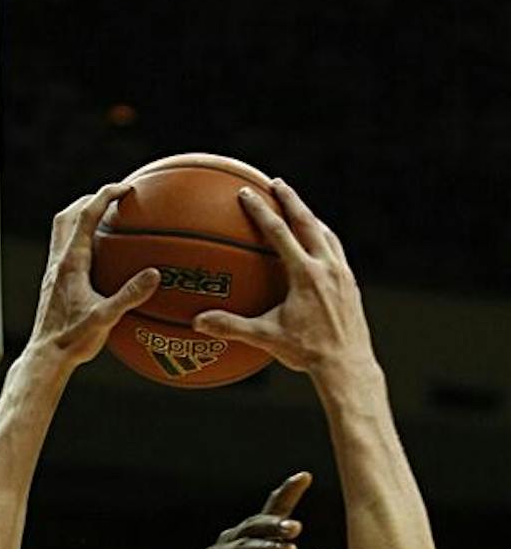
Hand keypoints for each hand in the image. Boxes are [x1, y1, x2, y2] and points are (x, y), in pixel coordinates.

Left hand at [29, 184, 159, 366]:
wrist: (46, 357)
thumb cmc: (73, 340)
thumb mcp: (106, 319)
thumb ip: (129, 295)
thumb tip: (154, 275)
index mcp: (71, 263)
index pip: (86, 215)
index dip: (106, 195)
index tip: (126, 188)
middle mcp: (58, 262)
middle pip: (69, 215)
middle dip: (91, 200)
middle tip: (114, 200)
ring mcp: (53, 272)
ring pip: (62, 230)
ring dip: (81, 217)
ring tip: (104, 220)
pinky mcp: (52, 284)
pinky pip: (65, 250)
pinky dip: (80, 241)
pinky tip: (97, 256)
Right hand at [192, 180, 374, 376]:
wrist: (347, 365)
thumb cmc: (307, 353)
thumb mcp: (266, 338)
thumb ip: (232, 326)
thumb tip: (199, 321)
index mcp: (305, 274)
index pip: (279, 232)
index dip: (261, 211)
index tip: (247, 193)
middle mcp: (327, 267)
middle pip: (308, 222)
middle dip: (291, 199)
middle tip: (277, 183)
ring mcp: (343, 273)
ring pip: (326, 234)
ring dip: (311, 217)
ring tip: (300, 210)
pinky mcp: (351, 284)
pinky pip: (336, 252)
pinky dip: (324, 240)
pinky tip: (319, 246)